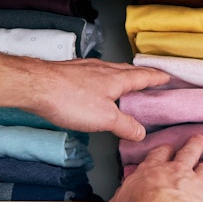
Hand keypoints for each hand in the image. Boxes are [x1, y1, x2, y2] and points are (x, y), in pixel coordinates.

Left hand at [23, 59, 167, 141]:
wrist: (36, 85)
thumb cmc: (69, 99)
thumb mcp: (105, 119)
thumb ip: (125, 126)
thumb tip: (140, 132)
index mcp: (116, 79)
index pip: (143, 77)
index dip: (156, 77)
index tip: (166, 76)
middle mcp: (102, 69)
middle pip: (127, 70)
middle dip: (141, 74)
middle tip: (150, 77)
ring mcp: (85, 69)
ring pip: (109, 70)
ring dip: (121, 75)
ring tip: (125, 81)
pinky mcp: (69, 72)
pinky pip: (93, 73)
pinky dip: (101, 77)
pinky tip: (94, 84)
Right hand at [108, 135, 202, 201]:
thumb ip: (123, 196)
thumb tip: (119, 199)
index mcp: (153, 170)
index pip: (161, 153)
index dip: (166, 150)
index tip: (169, 149)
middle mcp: (177, 172)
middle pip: (189, 152)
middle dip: (195, 144)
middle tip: (199, 139)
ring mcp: (197, 184)